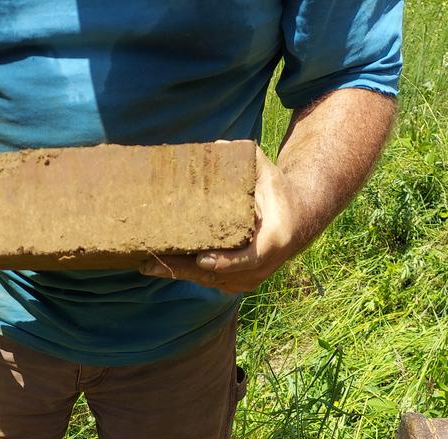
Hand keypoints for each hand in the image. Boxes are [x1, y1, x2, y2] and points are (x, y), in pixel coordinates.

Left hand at [139, 146, 307, 293]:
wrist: (299, 221)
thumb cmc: (279, 193)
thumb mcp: (267, 173)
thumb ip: (247, 160)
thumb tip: (215, 146)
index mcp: (272, 242)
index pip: (247, 259)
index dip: (224, 261)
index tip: (201, 259)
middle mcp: (262, 268)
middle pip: (219, 275)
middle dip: (184, 270)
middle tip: (152, 264)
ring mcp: (250, 279)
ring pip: (211, 281)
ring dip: (179, 274)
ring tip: (148, 265)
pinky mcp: (239, 284)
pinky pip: (211, 282)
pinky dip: (187, 275)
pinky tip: (162, 267)